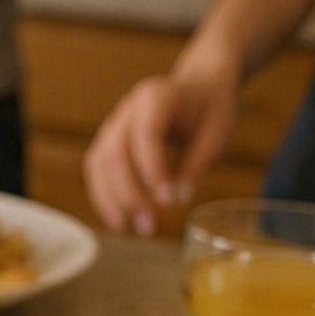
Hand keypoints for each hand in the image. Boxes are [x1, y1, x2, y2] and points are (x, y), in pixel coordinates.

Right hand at [82, 58, 239, 233]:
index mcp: (156, 97)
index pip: (146, 134)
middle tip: (148, 224)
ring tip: (131, 228)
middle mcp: (127, 110)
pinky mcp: (107, 142)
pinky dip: (104, 196)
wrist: (198, 87)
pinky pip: (97, 170)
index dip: (153, 169)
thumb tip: (178, 198)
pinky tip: (119, 219)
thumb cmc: (210, 108)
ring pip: (99, 164)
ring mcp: (112, 125)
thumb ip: (198, 162)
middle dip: (128, 192)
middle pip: (114, 153)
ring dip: (111, 199)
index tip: (168, 200)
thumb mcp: (217, 131)